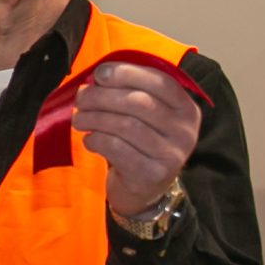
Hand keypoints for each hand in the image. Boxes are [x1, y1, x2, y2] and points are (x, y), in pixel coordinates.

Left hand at [73, 61, 201, 217]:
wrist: (143, 191)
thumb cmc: (139, 144)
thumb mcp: (145, 116)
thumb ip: (130, 92)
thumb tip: (99, 76)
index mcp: (186, 109)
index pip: (159, 82)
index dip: (127, 73)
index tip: (100, 73)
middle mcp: (184, 131)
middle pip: (139, 102)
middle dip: (103, 96)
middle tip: (81, 98)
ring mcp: (171, 155)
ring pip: (125, 125)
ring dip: (94, 118)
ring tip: (78, 119)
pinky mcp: (151, 175)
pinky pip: (116, 148)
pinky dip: (96, 140)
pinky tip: (90, 140)